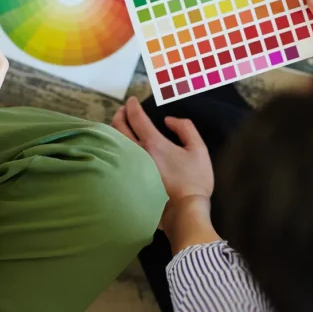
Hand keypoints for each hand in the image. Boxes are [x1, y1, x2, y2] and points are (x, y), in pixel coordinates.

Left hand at [111, 97, 212, 227]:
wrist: (184, 211)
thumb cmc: (194, 180)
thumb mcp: (198, 149)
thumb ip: (185, 128)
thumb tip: (169, 121)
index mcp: (153, 143)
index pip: (136, 117)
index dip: (132, 105)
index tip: (132, 100)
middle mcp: (136, 153)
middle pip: (118, 127)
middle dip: (119, 114)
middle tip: (123, 110)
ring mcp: (130, 168)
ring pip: (114, 143)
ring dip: (114, 130)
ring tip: (120, 126)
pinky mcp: (128, 180)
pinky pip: (115, 158)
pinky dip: (114, 147)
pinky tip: (120, 148)